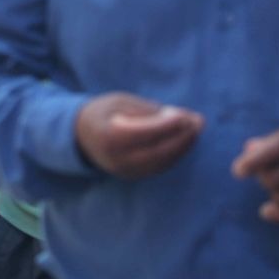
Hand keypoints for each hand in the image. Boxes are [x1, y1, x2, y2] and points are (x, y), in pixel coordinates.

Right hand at [75, 93, 202, 178]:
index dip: (169, 125)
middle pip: (158, 151)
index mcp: (110, 136)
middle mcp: (117, 158)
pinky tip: (184, 140)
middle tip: (199, 121)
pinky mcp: (132, 176)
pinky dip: (174, 154)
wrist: (80, 136)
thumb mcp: (121, 102)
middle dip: (182, 137)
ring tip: (195, 128)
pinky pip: (158, 167)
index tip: (187, 115)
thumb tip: (182, 116)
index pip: (146, 132)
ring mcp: (125, 171)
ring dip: (182, 146)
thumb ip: (149, 110)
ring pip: (161, 162)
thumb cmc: (103, 112)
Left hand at [232, 119, 278, 222]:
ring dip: (272, 193)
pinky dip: (277, 214)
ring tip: (278, 185)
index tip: (238, 172)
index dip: (251, 163)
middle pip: (271, 179)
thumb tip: (249, 150)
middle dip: (262, 178)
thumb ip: (268, 142)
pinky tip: (266, 211)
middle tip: (266, 174)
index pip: (272, 152)